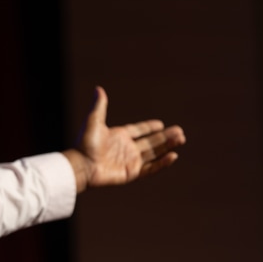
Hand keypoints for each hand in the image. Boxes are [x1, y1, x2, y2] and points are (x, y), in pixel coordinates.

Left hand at [63, 86, 185, 192]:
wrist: (81, 165)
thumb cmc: (85, 143)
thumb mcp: (94, 121)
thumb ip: (99, 106)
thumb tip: (99, 88)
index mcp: (118, 135)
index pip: (138, 130)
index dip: (149, 127)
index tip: (161, 124)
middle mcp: (126, 148)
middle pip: (150, 142)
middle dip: (165, 137)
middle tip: (180, 131)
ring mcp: (130, 161)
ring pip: (154, 153)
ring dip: (167, 146)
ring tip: (181, 139)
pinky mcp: (131, 173)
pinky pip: (151, 168)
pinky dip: (162, 163)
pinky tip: (173, 155)